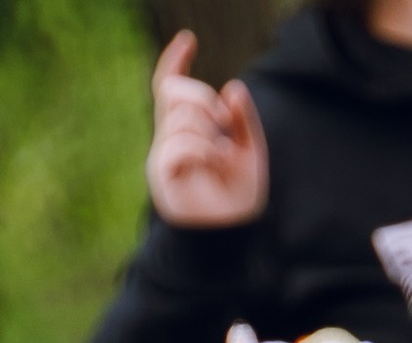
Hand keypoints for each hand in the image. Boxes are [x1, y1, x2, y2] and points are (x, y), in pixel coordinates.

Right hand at [149, 29, 268, 227]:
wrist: (232, 233)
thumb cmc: (238, 197)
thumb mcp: (250, 148)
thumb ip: (242, 118)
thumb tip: (232, 87)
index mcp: (187, 130)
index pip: (171, 88)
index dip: (176, 62)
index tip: (188, 40)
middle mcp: (170, 139)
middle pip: (172, 92)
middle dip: (202, 97)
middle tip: (224, 122)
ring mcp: (163, 156)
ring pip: (180, 118)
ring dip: (209, 133)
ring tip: (223, 157)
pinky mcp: (161, 174)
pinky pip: (177, 145)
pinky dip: (202, 149)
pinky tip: (216, 162)